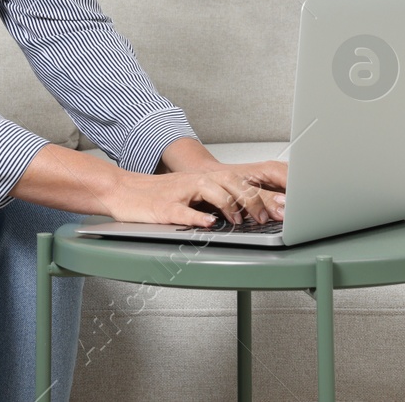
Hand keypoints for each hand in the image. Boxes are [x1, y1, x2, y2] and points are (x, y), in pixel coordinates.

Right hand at [104, 160, 287, 227]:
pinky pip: (182, 210)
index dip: (263, 194)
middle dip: (252, 199)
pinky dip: (197, 217)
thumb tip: (249, 213)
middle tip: (268, 217)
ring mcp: (179, 193)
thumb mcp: (191, 196)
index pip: (239, 182)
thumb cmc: (158, 197)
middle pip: (230, 182)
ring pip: (209, 190)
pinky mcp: (163, 207)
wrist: (121, 190)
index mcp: (204, 180)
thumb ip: (216, 201)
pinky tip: (209, 224)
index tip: (283, 207)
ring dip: (229, 204)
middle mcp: (194, 182)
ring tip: (241, 219)